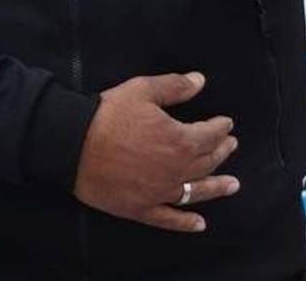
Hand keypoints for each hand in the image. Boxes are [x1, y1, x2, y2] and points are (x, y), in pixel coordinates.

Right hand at [73, 72, 239, 230]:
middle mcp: (177, 170)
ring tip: (232, 185)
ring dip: (216, 187)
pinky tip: (200, 224)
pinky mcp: (142, 209)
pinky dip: (186, 222)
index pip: (209, 134)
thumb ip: (174, 87)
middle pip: (207, 162)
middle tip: (231, 146)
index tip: (227, 123)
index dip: (220, 127)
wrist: (73, 145)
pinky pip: (170, 219)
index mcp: (180, 140)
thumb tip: (200, 81)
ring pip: (196, 192)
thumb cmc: (108, 115)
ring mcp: (161, 193)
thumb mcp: (142, 90)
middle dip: (222, 152)